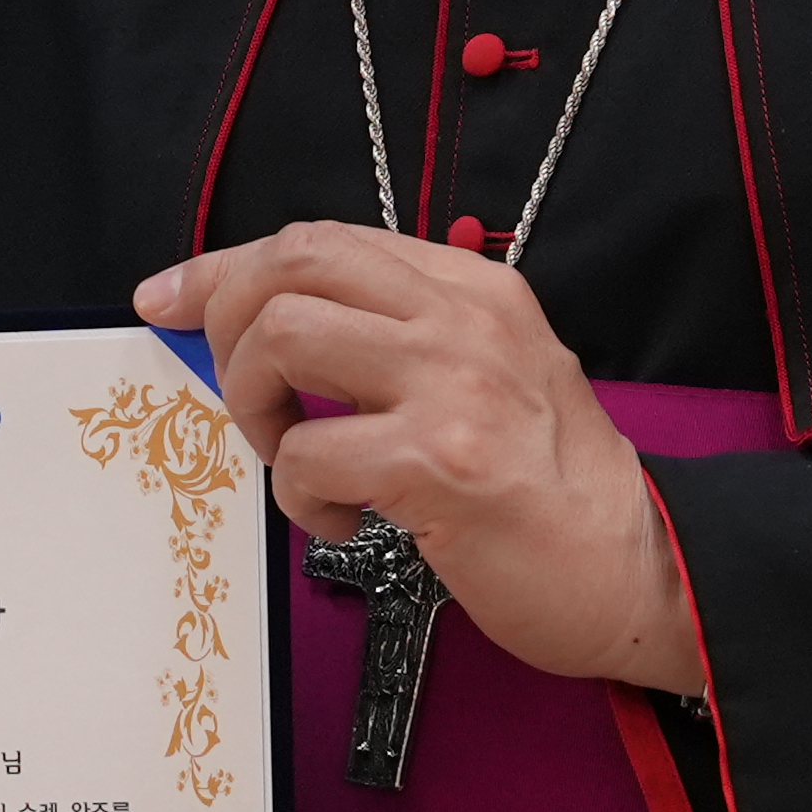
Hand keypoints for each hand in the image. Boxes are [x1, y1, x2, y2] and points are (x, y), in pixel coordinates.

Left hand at [137, 228, 699, 694]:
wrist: (642, 571)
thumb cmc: (554, 493)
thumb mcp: (489, 379)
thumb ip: (396, 341)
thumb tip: (265, 331)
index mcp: (474, 287)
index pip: (320, 240)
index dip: (226, 268)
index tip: (169, 300)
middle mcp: (464, 317)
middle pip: (290, 263)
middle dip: (225, 323)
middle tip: (241, 398)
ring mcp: (455, 383)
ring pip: (280, 337)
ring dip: (255, 408)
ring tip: (295, 463)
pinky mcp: (440, 461)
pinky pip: (305, 452)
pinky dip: (298, 496)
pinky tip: (344, 520)